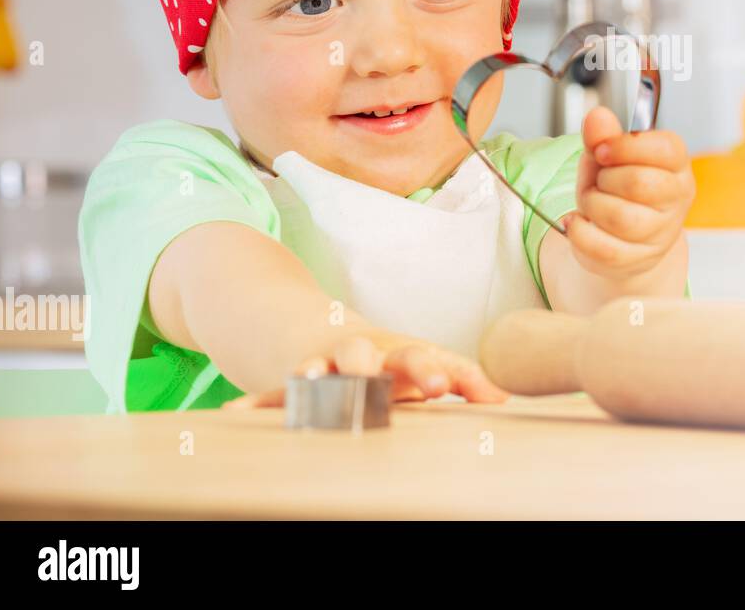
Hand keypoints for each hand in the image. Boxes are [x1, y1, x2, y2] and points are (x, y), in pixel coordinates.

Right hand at [221, 330, 509, 408]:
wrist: (321, 330)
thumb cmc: (388, 360)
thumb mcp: (423, 367)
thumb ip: (462, 380)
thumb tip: (506, 402)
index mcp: (401, 353)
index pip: (427, 359)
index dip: (440, 373)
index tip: (448, 390)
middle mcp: (365, 354)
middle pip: (376, 356)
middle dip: (382, 368)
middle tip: (386, 381)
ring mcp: (328, 364)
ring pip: (324, 365)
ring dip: (319, 371)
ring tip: (311, 378)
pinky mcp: (296, 379)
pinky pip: (274, 392)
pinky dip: (258, 402)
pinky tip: (238, 413)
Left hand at [566, 106, 694, 280]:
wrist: (622, 237)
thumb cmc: (618, 189)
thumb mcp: (607, 155)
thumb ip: (603, 135)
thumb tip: (597, 117)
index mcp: (676, 165)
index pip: (665, 149)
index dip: (626, 146)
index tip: (602, 150)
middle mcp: (676, 199)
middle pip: (638, 183)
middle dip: (604, 179)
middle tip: (598, 181)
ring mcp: (661, 234)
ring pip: (621, 217)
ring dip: (592, 206)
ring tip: (591, 202)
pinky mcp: (638, 261)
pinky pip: (603, 248)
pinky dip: (580, 233)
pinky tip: (578, 223)